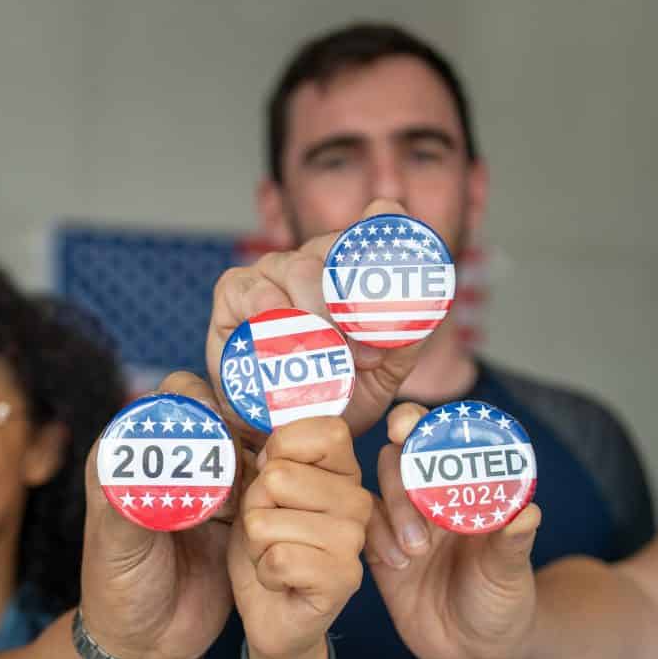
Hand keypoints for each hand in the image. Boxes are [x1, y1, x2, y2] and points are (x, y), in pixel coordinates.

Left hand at [78, 372, 241, 658]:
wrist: (147, 643)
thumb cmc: (118, 591)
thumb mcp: (116, 547)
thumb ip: (128, 504)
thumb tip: (143, 465)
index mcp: (137, 448)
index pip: (179, 395)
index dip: (205, 404)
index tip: (222, 432)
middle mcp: (180, 457)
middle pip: (225, 411)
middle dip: (243, 428)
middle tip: (247, 462)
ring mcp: (214, 483)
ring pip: (252, 443)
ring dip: (263, 459)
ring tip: (252, 495)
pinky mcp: (243, 511)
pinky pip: (269, 482)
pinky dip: (275, 489)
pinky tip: (267, 513)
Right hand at [208, 198, 430, 440]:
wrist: (284, 430)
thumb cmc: (333, 393)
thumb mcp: (382, 371)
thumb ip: (405, 340)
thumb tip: (423, 314)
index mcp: (346, 269)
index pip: (365, 232)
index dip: (380, 228)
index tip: (394, 235)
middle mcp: (310, 261)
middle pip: (334, 252)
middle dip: (353, 303)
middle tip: (364, 351)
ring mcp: (271, 271)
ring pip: (299, 270)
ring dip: (318, 317)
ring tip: (327, 359)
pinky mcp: (235, 289)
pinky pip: (255, 291)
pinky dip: (275, 319)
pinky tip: (286, 347)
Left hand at [231, 417, 370, 658]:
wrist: (268, 614)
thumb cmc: (262, 543)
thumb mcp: (255, 487)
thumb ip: (265, 452)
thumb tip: (267, 440)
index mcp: (341, 468)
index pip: (324, 429)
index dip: (280, 450)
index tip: (272, 476)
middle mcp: (357, 499)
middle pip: (280, 476)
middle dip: (254, 506)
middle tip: (269, 529)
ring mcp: (354, 540)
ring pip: (271, 520)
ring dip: (256, 542)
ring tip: (274, 553)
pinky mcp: (344, 579)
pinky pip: (280, 558)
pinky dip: (264, 572)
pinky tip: (280, 580)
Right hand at [365, 402, 543, 658]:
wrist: (475, 651)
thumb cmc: (502, 603)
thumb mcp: (511, 573)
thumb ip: (514, 543)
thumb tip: (529, 513)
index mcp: (466, 487)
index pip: (439, 438)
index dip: (420, 423)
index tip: (406, 427)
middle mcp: (431, 496)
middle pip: (400, 457)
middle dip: (401, 475)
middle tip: (414, 504)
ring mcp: (403, 521)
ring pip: (377, 490)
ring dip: (392, 511)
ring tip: (415, 552)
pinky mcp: (379, 549)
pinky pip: (363, 527)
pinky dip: (374, 538)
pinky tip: (398, 564)